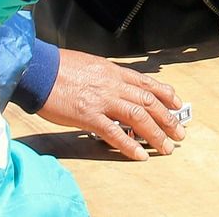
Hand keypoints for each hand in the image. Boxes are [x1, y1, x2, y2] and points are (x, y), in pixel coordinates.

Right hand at [38, 49, 183, 160]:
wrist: (39, 69)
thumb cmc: (60, 67)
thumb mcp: (92, 64)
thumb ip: (107, 76)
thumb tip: (117, 84)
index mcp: (115, 72)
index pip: (147, 84)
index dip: (166, 95)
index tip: (177, 104)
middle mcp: (114, 85)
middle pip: (149, 102)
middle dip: (168, 119)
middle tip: (179, 132)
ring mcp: (103, 101)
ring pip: (138, 117)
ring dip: (155, 134)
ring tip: (166, 147)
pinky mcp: (88, 116)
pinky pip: (114, 133)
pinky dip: (129, 145)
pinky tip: (140, 154)